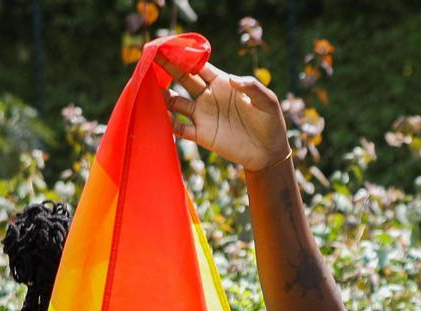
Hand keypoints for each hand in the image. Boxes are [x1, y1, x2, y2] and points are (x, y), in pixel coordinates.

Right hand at [157, 56, 289, 171]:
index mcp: (222, 83)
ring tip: (150, 87)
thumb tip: (231, 79)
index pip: (199, 65)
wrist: (269, 153)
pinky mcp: (201, 135)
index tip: (169, 47)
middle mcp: (208, 96)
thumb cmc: (271, 123)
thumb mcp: (268, 102)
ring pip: (176, 101)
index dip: (184, 56)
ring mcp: (203, 115)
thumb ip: (252, 87)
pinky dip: (169, 122)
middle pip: (183, 78)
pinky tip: (161, 116)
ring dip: (163, 95)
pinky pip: (180, 127)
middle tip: (150, 56)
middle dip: (167, 67)